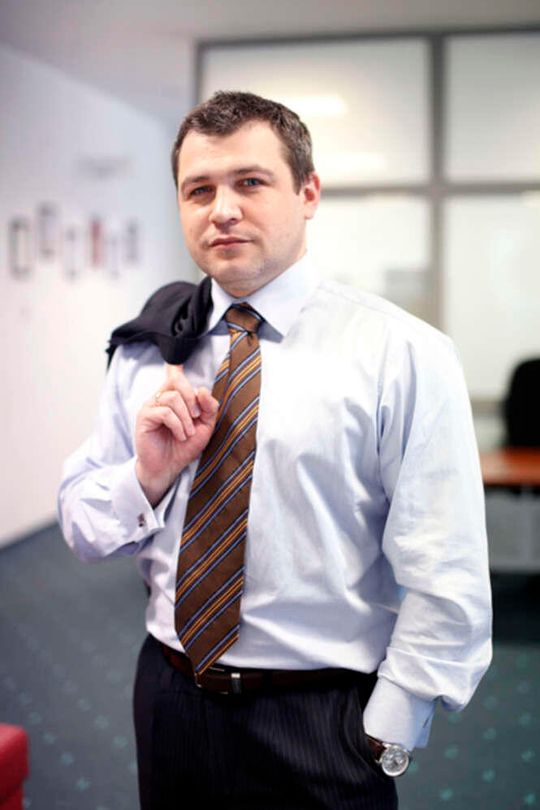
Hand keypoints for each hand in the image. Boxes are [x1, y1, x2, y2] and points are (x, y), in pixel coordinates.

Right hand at [135, 364, 218, 505]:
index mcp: (175, 397)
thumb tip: (202, 389)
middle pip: (176, 381)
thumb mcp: (204, 427)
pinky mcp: (144, 417)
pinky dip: (177, 424)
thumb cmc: (184, 447)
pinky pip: (165, 412)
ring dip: (185, 417)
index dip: (175, 366)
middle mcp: (161, 398)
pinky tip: (180, 435)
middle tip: (196, 416)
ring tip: (187, 433)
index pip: (174, 375)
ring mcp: (151, 407)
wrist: (168, 468)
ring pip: (172, 397)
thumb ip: (208, 408)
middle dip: (191, 398)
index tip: (177, 362)